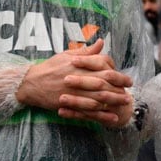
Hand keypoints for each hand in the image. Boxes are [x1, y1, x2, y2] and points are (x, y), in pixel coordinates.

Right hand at [15, 39, 132, 125]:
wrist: (30, 84)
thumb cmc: (50, 67)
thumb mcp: (67, 55)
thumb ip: (86, 51)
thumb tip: (101, 42)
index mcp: (79, 65)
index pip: (102, 67)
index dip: (116, 72)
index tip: (125, 77)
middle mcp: (78, 79)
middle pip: (103, 83)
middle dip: (119, 87)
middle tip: (130, 90)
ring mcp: (74, 94)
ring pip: (98, 99)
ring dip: (113, 101)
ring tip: (125, 102)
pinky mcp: (69, 106)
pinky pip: (88, 113)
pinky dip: (101, 116)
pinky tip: (111, 118)